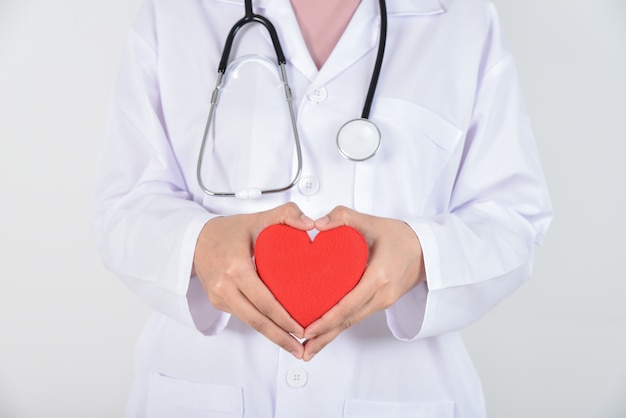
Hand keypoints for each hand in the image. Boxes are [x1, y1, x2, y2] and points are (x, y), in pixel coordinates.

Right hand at [193, 202, 313, 358]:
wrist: (196, 239)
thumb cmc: (229, 230)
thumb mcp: (258, 218)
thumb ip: (286, 215)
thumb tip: (310, 225)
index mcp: (236, 267)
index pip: (264, 300)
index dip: (284, 318)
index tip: (302, 328)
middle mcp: (224, 286)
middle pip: (257, 319)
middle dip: (281, 337)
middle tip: (302, 348)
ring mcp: (218, 296)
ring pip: (249, 322)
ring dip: (272, 336)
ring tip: (293, 346)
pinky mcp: (217, 302)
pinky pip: (243, 316)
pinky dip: (261, 324)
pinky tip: (277, 330)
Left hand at [302, 206, 425, 360]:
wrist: (427, 248)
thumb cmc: (400, 235)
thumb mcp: (372, 221)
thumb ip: (343, 217)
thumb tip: (317, 225)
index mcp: (378, 276)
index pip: (349, 304)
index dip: (327, 319)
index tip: (308, 328)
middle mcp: (383, 294)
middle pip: (349, 320)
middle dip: (325, 336)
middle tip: (302, 349)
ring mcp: (384, 301)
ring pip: (353, 322)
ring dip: (331, 336)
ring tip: (309, 348)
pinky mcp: (383, 303)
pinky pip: (358, 317)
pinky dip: (341, 326)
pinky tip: (327, 334)